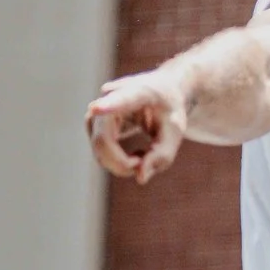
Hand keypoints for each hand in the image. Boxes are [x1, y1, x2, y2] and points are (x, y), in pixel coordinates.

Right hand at [86, 69, 190, 184]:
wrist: (162, 91)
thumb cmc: (169, 109)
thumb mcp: (176, 131)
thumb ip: (163, 154)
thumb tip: (140, 178)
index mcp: (140, 91)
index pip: (123, 99)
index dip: (108, 106)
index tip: (97, 108)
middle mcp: (111, 95)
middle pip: (103, 138)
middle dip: (120, 163)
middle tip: (144, 167)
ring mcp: (98, 108)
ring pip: (98, 146)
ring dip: (119, 163)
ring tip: (144, 158)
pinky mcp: (93, 121)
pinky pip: (98, 148)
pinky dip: (116, 160)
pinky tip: (136, 155)